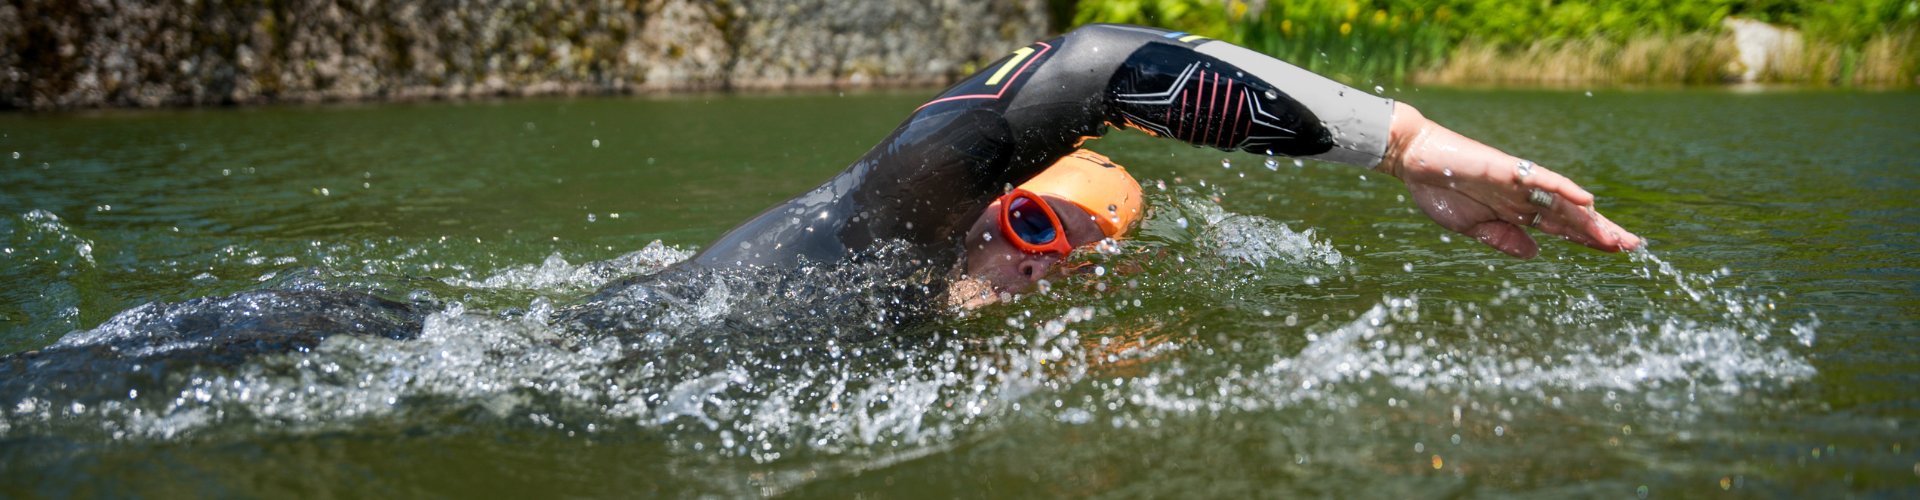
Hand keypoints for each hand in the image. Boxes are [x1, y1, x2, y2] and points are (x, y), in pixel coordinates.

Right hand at [1380, 104, 1640, 257]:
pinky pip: (1544, 180)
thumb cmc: (1439, 192)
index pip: (1563, 228)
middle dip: (1602, 232)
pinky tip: (1588, 200)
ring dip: (1593, 219)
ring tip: (1618, 236)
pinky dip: (1567, 190)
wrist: (1415, 161)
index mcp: (1518, 212)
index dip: (1590, 239)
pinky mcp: (1509, 170)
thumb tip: (1536, 254)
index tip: (1616, 251)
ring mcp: (1521, 183)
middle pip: (1573, 217)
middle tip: (1634, 246)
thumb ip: (1504, 240)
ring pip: (1566, 203)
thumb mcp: (1474, 229)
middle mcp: (1527, 197)